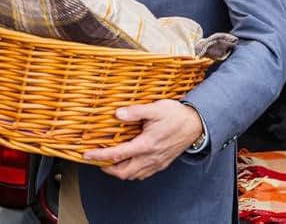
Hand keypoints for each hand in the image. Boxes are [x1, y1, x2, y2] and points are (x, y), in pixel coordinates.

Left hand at [82, 100, 202, 179]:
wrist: (198, 124)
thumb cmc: (177, 115)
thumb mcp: (155, 108)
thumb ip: (136, 112)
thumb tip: (118, 114)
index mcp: (147, 144)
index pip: (118, 154)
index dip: (100, 155)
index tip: (87, 154)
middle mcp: (151, 157)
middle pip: (124, 171)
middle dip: (107, 169)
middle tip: (96, 161)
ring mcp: (157, 162)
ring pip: (134, 175)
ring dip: (119, 171)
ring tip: (109, 163)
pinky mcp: (162, 163)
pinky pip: (144, 174)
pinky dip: (132, 172)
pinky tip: (128, 164)